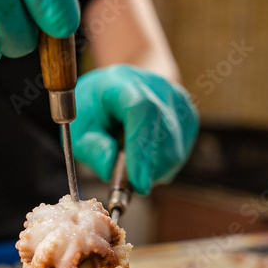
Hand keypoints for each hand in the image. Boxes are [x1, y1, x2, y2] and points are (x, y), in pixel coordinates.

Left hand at [72, 65, 197, 195]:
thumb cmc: (96, 109)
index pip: (142, 111)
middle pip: (164, 135)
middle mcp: (157, 87)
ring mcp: (178, 102)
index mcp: (123, 83)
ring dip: (152, 170)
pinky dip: (161, 166)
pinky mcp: (189, 117)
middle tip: (128, 183)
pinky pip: (179, 154)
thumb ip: (91, 148)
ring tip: (131, 162)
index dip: (142, 149)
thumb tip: (110, 168)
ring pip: (175, 151)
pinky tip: (144, 157)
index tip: (138, 184)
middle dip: (147, 169)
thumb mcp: (79, 127)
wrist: (120, 88)